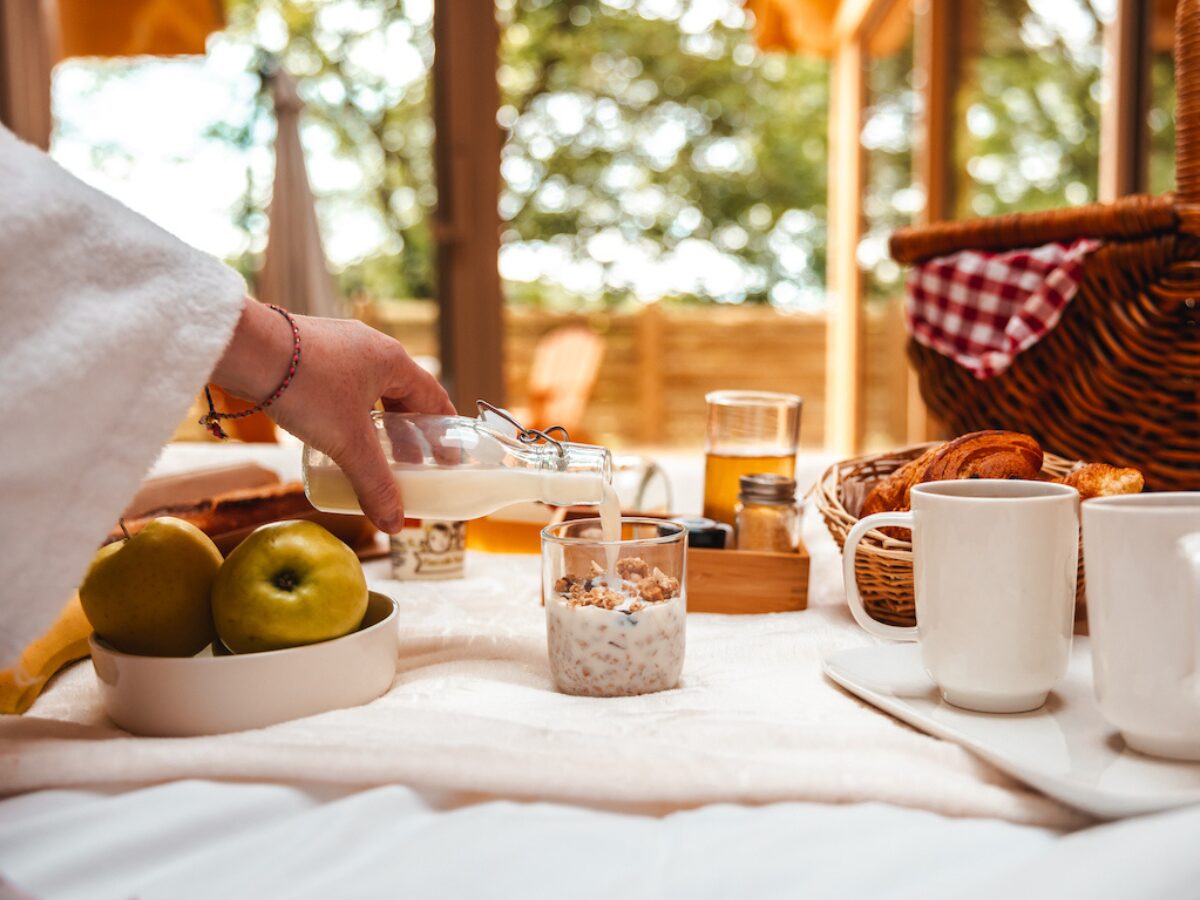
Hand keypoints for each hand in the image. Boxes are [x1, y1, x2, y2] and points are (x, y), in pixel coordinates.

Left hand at [211, 298, 454, 531]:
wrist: (246, 349)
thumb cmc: (306, 387)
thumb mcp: (347, 442)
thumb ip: (374, 483)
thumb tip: (394, 525)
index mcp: (393, 360)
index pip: (433, 397)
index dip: (443, 429)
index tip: (448, 454)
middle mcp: (370, 347)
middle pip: (402, 394)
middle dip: (407, 431)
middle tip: (409, 462)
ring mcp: (339, 345)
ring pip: (370, 389)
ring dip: (376, 421)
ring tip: (371, 451)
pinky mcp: (310, 350)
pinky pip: (342, 384)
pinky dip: (349, 410)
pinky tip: (334, 431)